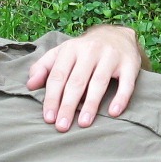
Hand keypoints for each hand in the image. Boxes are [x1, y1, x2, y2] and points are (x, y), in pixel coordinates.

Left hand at [26, 24, 143, 131]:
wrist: (117, 35)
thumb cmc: (84, 51)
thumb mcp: (62, 53)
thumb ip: (43, 68)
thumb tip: (30, 85)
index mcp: (70, 49)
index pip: (58, 76)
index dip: (52, 97)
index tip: (49, 118)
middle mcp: (90, 50)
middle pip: (77, 81)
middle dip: (68, 105)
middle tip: (62, 126)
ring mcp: (111, 56)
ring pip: (99, 82)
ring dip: (91, 104)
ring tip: (83, 123)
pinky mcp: (130, 64)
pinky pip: (126, 83)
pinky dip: (121, 97)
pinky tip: (113, 113)